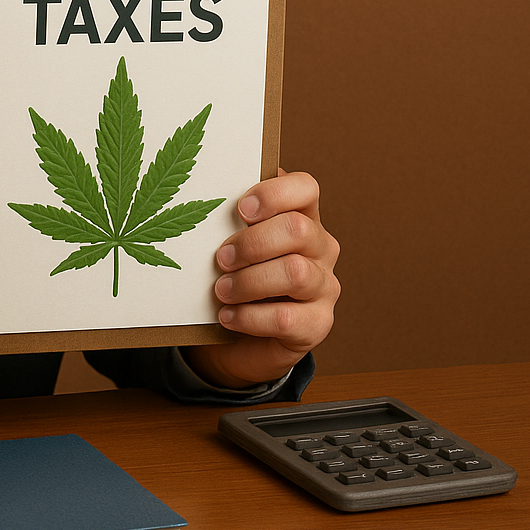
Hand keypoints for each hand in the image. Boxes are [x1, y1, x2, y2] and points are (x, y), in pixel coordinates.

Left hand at [182, 169, 339, 388]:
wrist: (239, 341)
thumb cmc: (235, 280)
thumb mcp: (231, 245)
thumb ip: (230, 221)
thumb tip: (205, 198)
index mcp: (302, 217)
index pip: (305, 188)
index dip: (275, 194)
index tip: (241, 210)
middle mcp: (320, 248)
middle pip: (298, 229)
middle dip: (252, 243)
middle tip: (222, 258)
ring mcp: (324, 286)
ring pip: (294, 272)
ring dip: (248, 281)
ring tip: (221, 290)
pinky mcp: (317, 324)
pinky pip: (285, 317)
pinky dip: (249, 317)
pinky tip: (228, 317)